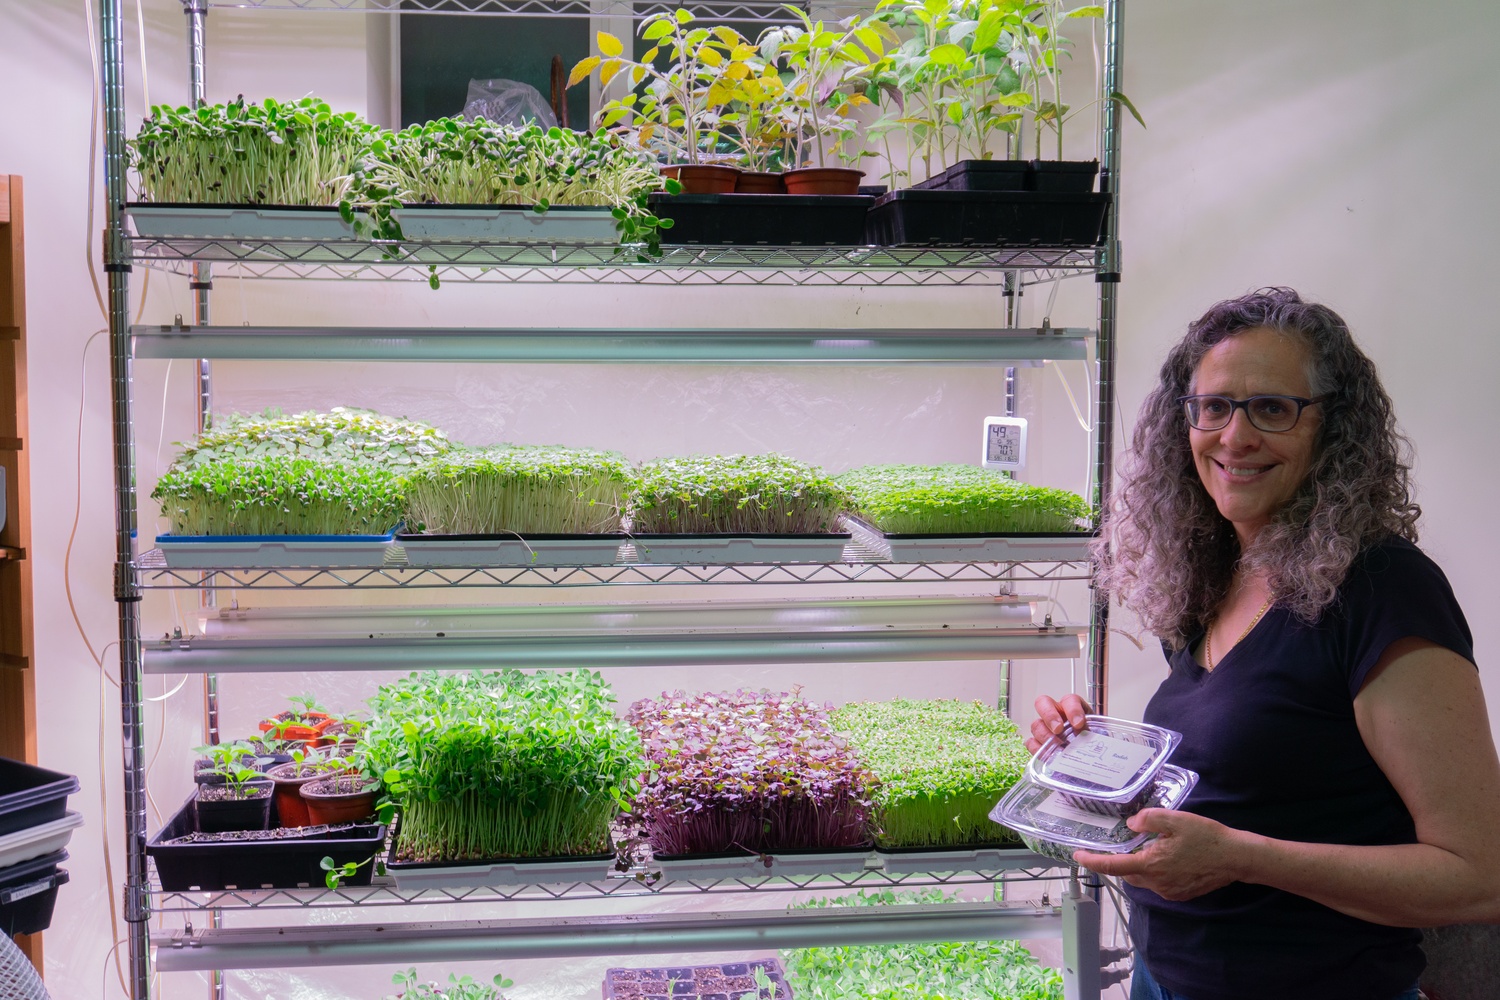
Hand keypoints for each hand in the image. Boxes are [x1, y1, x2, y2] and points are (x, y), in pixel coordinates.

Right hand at [1025, 693, 1090, 753]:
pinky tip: (1048, 754)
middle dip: (1050, 716)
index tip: (1079, 723)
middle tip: (1058, 729)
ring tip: (1058, 747)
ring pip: (1036, 725)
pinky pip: (1031, 742)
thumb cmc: (1092, 738)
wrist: (1090, 752)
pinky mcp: (1039, 742)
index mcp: (1071, 706)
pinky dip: (1038, 748)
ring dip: (1045, 736)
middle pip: (1043, 703)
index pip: (1069, 700)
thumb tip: (1091, 738)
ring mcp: (1045, 727)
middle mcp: (1056, 713)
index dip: (1073, 710)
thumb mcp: (1096, 732)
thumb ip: (1093, 732)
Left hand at [1074, 808, 1246, 900]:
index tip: (1078, 856)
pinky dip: (1154, 871)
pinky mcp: (1180, 893)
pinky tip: (1166, 856)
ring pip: (1143, 879)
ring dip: (1138, 866)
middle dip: (1119, 861)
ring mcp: (1169, 891)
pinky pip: (1158, 883)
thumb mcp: (1175, 819)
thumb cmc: (1206, 837)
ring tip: (1147, 847)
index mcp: (1151, 865)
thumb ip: (1148, 819)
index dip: (1093, 861)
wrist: (1236, 858)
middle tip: (1116, 845)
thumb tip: (1131, 824)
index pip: (1113, 866)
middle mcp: (1157, 883)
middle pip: (1127, 874)